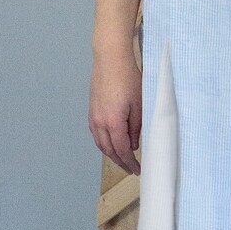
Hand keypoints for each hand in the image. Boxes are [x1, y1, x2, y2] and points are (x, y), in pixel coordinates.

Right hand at [89, 46, 141, 174]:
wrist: (110, 59)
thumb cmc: (128, 77)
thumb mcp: (139, 104)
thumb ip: (136, 127)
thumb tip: (132, 145)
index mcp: (113, 122)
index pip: (122, 150)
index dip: (130, 163)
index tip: (138, 170)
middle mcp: (99, 122)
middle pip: (109, 150)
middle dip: (120, 162)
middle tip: (131, 169)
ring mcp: (93, 116)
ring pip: (100, 144)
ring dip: (111, 154)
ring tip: (122, 160)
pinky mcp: (91, 110)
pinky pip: (96, 134)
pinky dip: (104, 143)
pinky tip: (111, 143)